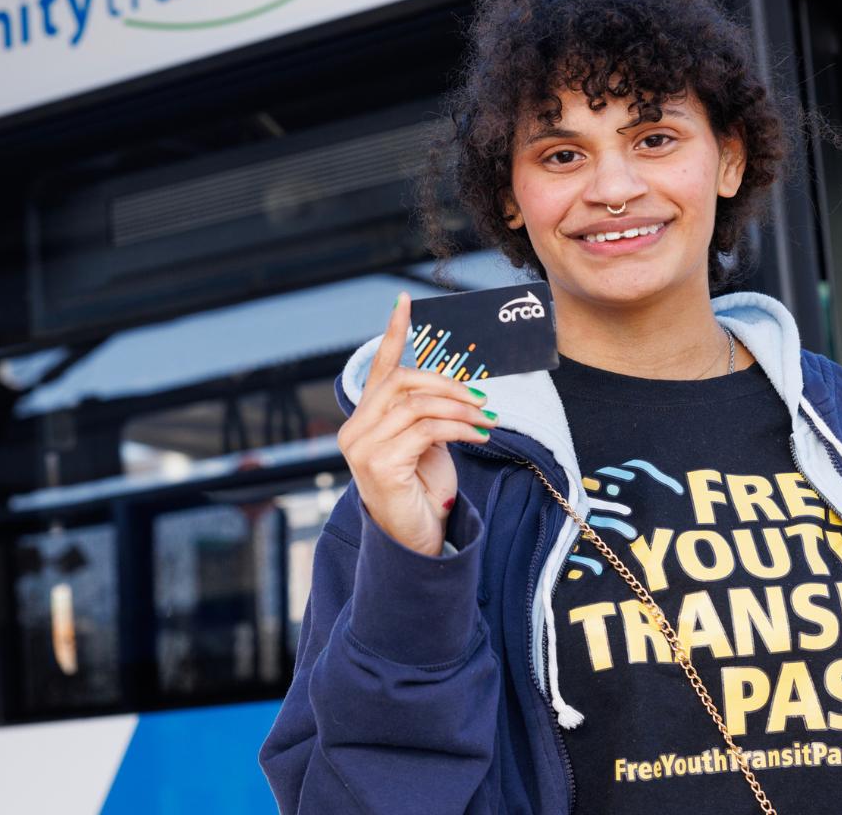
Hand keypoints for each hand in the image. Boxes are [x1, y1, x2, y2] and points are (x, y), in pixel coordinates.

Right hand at [335, 292, 495, 555]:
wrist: (416, 541)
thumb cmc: (422, 491)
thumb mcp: (426, 443)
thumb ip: (427, 413)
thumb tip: (458, 386)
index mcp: (366, 419)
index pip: (379, 367)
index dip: (392, 332)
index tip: (405, 300)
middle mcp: (355, 429)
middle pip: (402, 381)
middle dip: (446, 382)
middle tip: (480, 394)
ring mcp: (362, 448)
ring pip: (417, 404)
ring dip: (459, 407)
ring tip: (486, 418)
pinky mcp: (379, 465)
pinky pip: (426, 430)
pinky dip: (460, 427)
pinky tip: (480, 434)